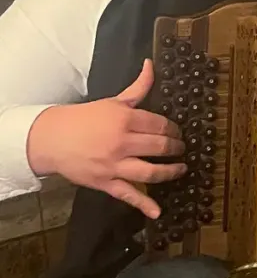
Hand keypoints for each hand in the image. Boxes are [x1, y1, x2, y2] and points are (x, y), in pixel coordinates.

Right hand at [26, 60, 183, 219]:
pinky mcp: (105, 182)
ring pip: (150, 172)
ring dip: (170, 172)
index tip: (178, 131)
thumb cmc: (83, 119)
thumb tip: (151, 65)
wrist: (52, 139)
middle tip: (182, 148)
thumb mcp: (113, 101)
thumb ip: (138, 87)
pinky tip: (157, 212)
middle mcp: (121, 143)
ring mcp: (114, 165)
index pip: (160, 125)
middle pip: (159, 147)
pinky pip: (128, 195)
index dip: (173, 129)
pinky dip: (143, 205)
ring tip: (181, 169)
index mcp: (125, 120)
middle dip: (176, 148)